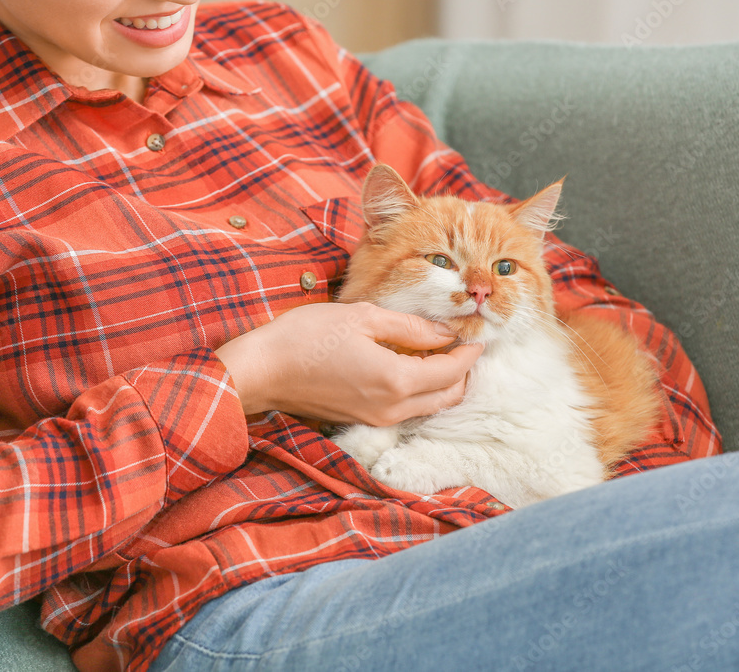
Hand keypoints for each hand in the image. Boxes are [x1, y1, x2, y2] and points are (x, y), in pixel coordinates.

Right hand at [214, 302, 482, 425]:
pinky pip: (407, 409)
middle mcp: (393, 408)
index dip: (469, 351)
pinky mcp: (363, 420)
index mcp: (397, 381)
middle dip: (463, 371)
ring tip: (440, 349)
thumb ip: (411, 328)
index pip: (453, 371)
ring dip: (443, 382)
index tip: (477, 333)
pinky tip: (412, 363)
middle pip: (449, 396)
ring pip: (430, 406)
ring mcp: (377, 419)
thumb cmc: (305, 337)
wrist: (260, 372)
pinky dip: (421, 389)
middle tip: (463, 341)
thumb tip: (446, 333)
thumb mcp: (363, 318)